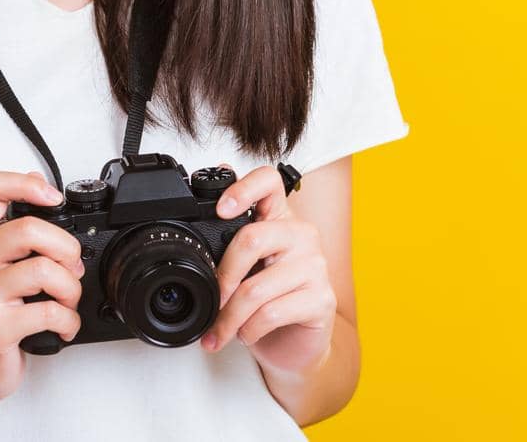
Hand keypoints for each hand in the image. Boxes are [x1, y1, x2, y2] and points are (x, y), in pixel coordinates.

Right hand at [0, 170, 85, 406]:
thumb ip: (11, 229)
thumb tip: (39, 187)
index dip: (27, 184)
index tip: (53, 198)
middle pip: (28, 229)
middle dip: (66, 248)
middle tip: (71, 267)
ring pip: (43, 270)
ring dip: (71, 289)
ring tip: (66, 302)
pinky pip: (49, 312)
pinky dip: (68, 321)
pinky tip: (62, 326)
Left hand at [201, 163, 336, 375]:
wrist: (295, 344)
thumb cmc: (267, 298)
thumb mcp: (244, 266)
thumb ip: (228, 236)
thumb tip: (204, 193)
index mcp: (279, 218)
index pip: (269, 182)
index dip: (244, 188)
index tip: (221, 209)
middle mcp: (301, 235)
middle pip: (251, 239)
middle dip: (222, 276)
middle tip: (211, 299)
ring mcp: (315, 266)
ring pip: (256, 287)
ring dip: (229, 317)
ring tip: (220, 329)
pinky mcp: (322, 299)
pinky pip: (272, 312)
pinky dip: (249, 329)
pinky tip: (245, 334)